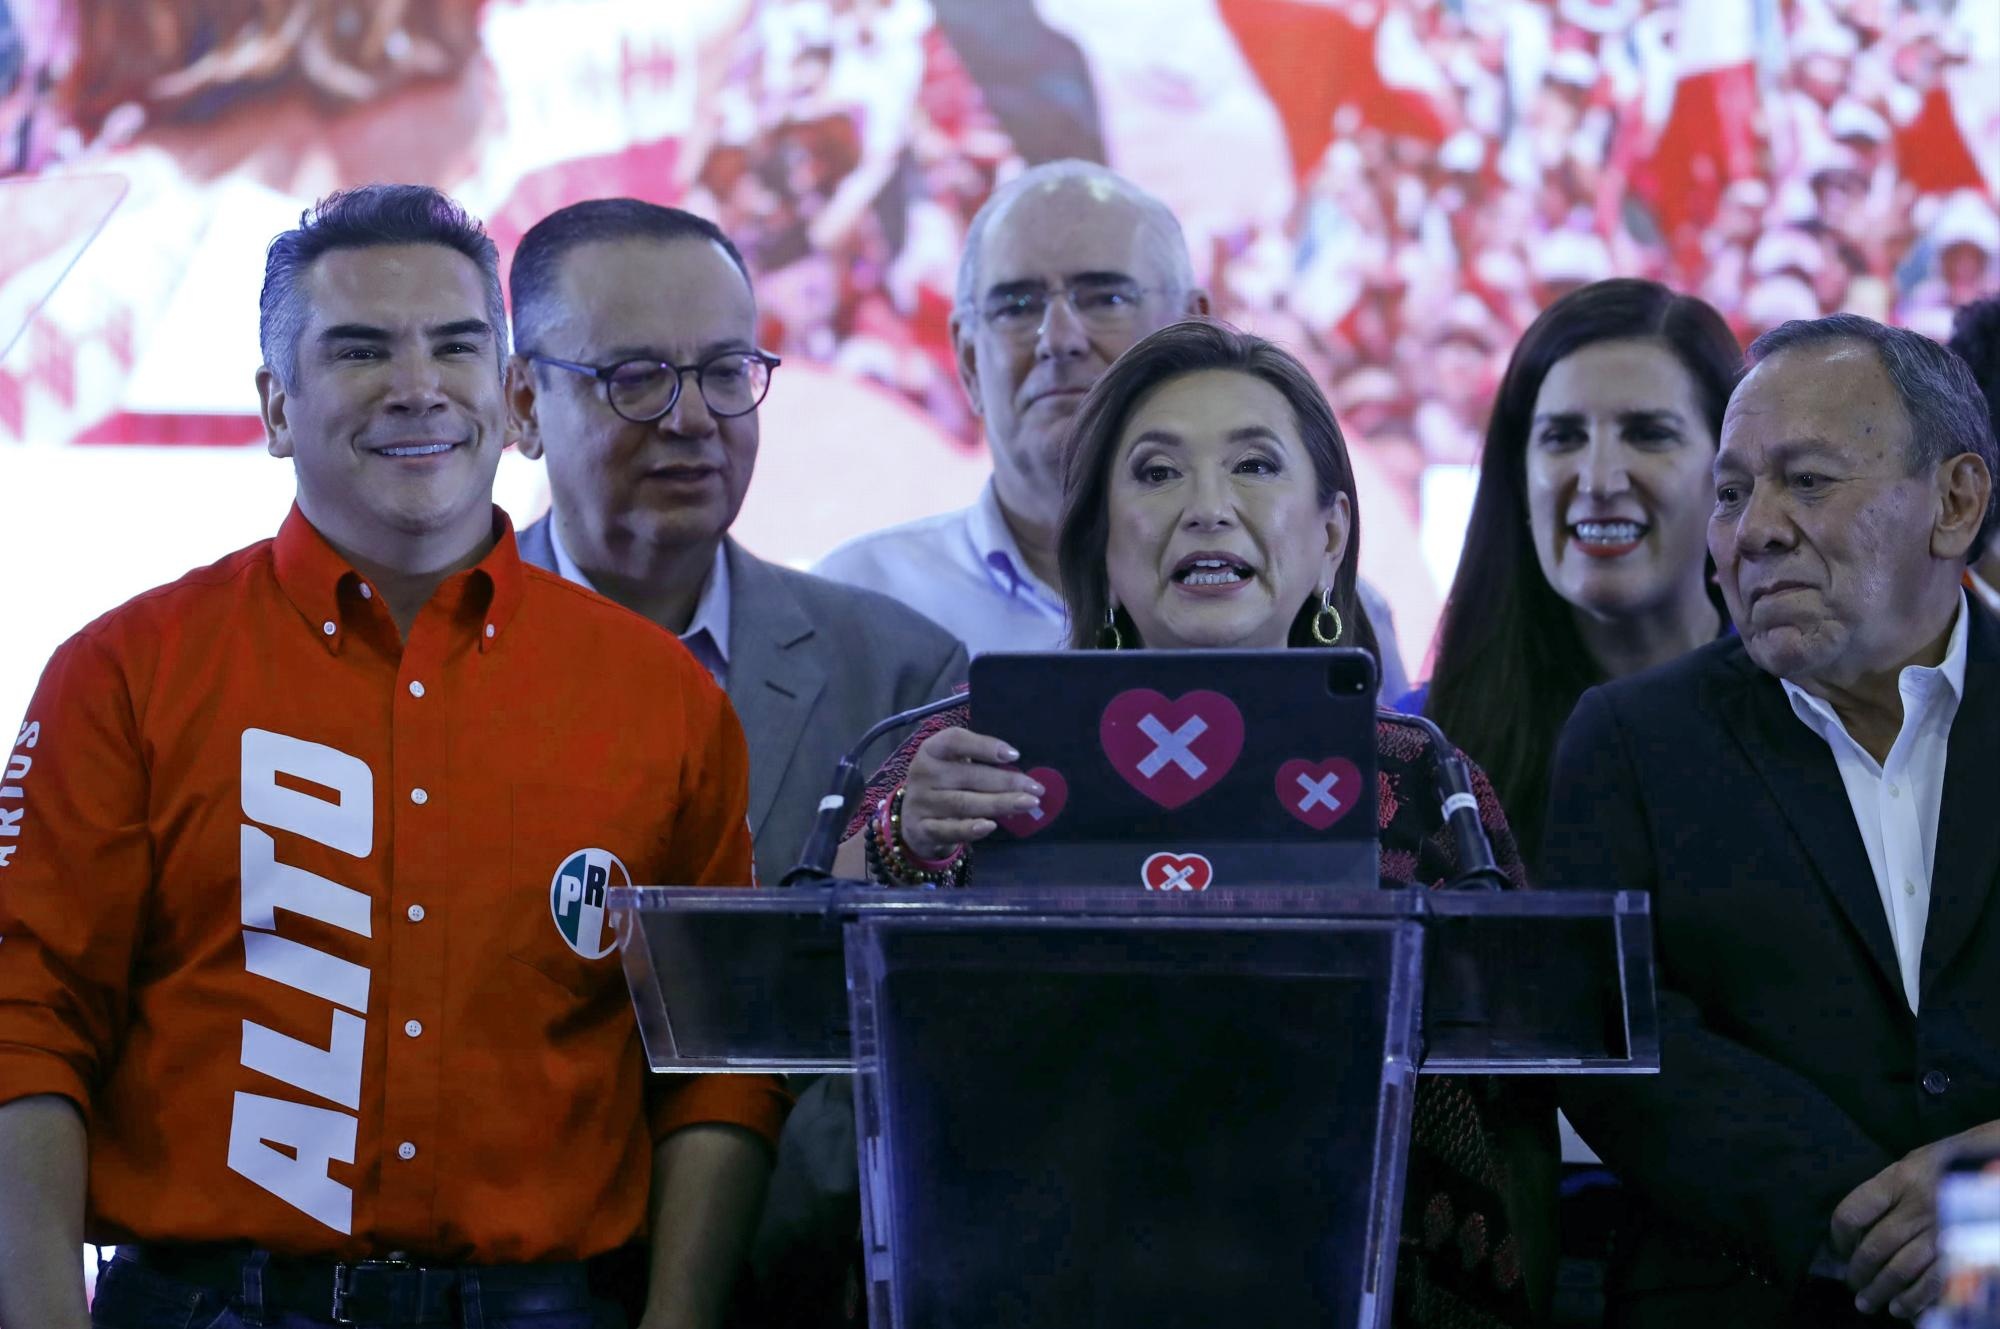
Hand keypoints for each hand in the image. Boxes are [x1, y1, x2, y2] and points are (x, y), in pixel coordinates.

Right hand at [897, 727, 1041, 861]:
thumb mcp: (954, 766)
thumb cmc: (944, 785)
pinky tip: (992, 825)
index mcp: (931, 750)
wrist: (914, 820)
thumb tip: (1023, 779)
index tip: (1014, 755)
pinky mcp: (922, 830)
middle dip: (1006, 781)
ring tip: (1028, 804)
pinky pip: (950, 829)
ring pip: (963, 803)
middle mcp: (922, 773)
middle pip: (968, 775)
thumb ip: (982, 766)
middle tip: (1036, 788)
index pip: (955, 741)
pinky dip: (971, 828)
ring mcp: (921, 803)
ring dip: (999, 803)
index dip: (984, 746)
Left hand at [1829, 1123, 1999, 1318]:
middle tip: (1854, 1284)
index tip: (1841, 1250)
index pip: (1853, 1213)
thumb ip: (1885, 1191)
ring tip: (1867, 1302)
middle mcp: (1918, 1206)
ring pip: (1900, 1269)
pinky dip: (1913, 1299)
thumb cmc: (1946, 1164)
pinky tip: (1899, 1308)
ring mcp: (1942, 1230)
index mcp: (1899, 1179)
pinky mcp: (1963, 1250)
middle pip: (1875, 1247)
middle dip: (1859, 1272)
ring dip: (1879, 1290)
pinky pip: (1933, 1281)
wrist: (1991, 1164)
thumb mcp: (1911, 1164)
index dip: (1840, 1237)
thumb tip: (1857, 1228)